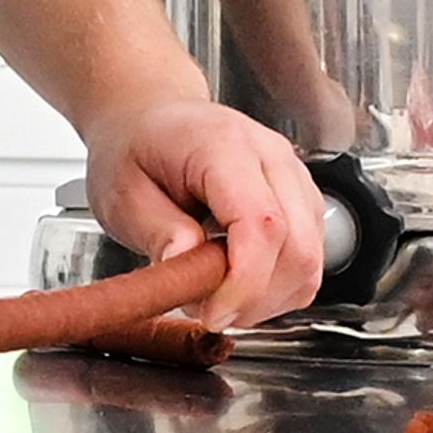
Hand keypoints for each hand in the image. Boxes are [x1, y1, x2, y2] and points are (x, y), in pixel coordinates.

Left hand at [83, 92, 329, 327]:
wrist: (149, 119)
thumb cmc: (136, 149)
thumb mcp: (122, 192)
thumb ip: (157, 231)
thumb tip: (187, 266)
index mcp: (224, 145)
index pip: (261, 223)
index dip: (245, 282)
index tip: (211, 313)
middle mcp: (272, 157)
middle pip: (298, 248)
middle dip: (256, 299)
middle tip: (206, 310)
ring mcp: (294, 178)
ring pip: (310, 261)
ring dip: (269, 299)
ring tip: (216, 293)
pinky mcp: (301, 202)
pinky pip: (308, 261)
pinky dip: (278, 288)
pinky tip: (237, 281)